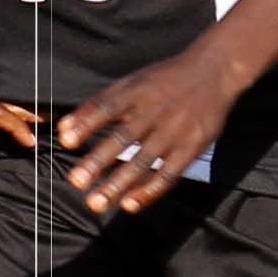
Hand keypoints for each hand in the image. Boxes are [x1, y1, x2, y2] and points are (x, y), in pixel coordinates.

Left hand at [57, 48, 234, 213]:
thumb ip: (97, 105)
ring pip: (143, 161)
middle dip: (98, 161)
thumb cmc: (165, 79)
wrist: (214, 72)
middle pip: (124, 138)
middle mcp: (155, 112)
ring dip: (118, 184)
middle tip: (76, 181)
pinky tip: (129, 204)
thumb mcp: (131, 82)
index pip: (108, 107)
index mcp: (137, 92)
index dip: (87, 123)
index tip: (66, 141)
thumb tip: (63, 129)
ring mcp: (174, 131)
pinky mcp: (191, 148)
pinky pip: (168, 174)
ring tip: (96, 202)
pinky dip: (149, 191)